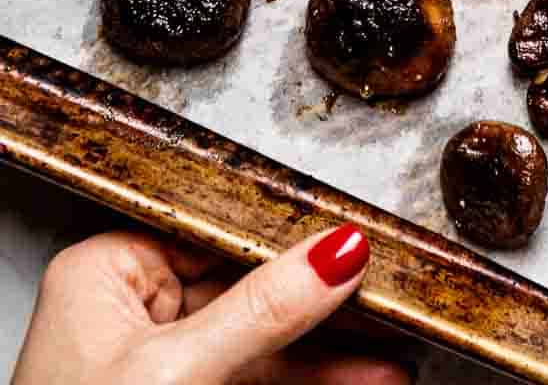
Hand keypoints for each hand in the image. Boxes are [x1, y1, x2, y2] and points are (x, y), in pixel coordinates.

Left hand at [11, 222, 412, 384]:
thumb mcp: (179, 372)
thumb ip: (261, 311)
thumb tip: (334, 252)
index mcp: (104, 274)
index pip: (215, 231)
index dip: (285, 235)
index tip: (351, 237)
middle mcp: (125, 312)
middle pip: (243, 285)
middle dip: (318, 301)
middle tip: (385, 294)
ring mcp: (152, 364)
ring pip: (257, 342)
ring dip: (327, 353)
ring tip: (389, 354)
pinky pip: (253, 380)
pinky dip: (306, 382)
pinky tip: (356, 377)